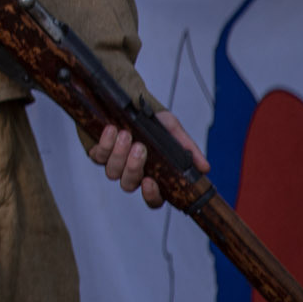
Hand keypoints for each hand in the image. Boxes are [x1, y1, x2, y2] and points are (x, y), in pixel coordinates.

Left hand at [91, 110, 208, 208]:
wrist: (130, 102)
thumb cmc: (154, 121)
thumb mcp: (173, 131)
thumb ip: (188, 149)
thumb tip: (205, 168)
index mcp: (153, 174)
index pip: (153, 199)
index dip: (151, 196)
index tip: (150, 182)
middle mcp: (132, 173)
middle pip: (129, 184)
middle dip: (134, 166)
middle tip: (140, 147)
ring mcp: (114, 164)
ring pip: (112, 172)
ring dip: (119, 154)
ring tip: (126, 135)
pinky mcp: (98, 153)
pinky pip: (98, 156)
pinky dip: (105, 143)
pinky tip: (112, 130)